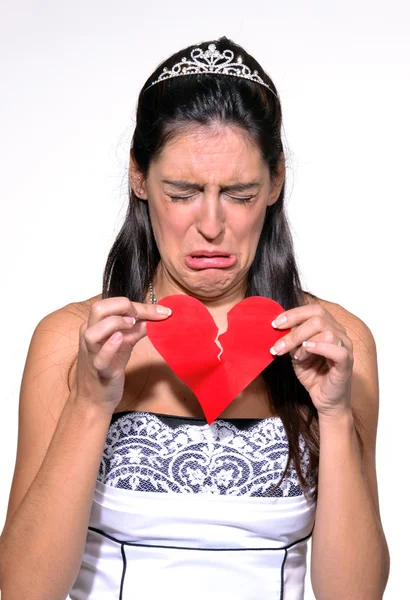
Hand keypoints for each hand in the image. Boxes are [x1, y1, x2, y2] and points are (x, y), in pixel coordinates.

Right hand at [74, 296, 171, 413]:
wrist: (96, 398)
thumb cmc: (108, 367)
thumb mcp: (125, 344)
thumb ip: (137, 329)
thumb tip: (155, 316)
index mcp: (96, 325)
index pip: (114, 306)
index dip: (140, 306)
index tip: (163, 311)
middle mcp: (90, 335)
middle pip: (98, 308)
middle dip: (123, 306)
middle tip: (140, 316)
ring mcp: (92, 353)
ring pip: (93, 331)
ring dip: (115, 323)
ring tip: (132, 324)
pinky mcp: (98, 369)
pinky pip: (100, 356)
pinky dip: (110, 345)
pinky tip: (121, 338)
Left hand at [270, 304, 352, 418]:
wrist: (325, 401)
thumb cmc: (314, 376)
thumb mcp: (297, 354)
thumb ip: (293, 341)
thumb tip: (280, 328)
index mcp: (329, 328)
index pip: (314, 310)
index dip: (294, 314)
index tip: (276, 323)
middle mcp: (340, 334)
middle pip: (318, 317)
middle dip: (294, 330)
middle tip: (278, 344)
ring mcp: (345, 347)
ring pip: (325, 331)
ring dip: (303, 341)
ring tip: (296, 356)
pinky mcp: (346, 362)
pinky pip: (337, 349)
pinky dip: (320, 347)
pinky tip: (307, 350)